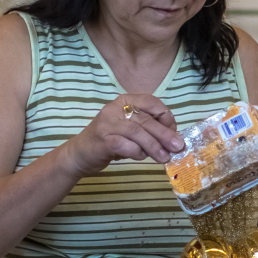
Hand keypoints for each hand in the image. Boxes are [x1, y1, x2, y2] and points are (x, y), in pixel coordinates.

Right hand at [58, 94, 183, 176]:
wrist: (79, 154)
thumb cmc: (110, 140)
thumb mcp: (130, 129)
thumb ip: (148, 128)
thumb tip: (173, 138)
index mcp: (125, 100)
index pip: (151, 102)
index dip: (166, 116)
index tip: (174, 131)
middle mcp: (115, 108)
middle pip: (145, 119)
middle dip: (164, 134)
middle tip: (177, 146)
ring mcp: (107, 123)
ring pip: (136, 132)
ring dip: (154, 146)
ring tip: (164, 157)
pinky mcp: (102, 140)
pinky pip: (125, 145)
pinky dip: (137, 152)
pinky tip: (141, 157)